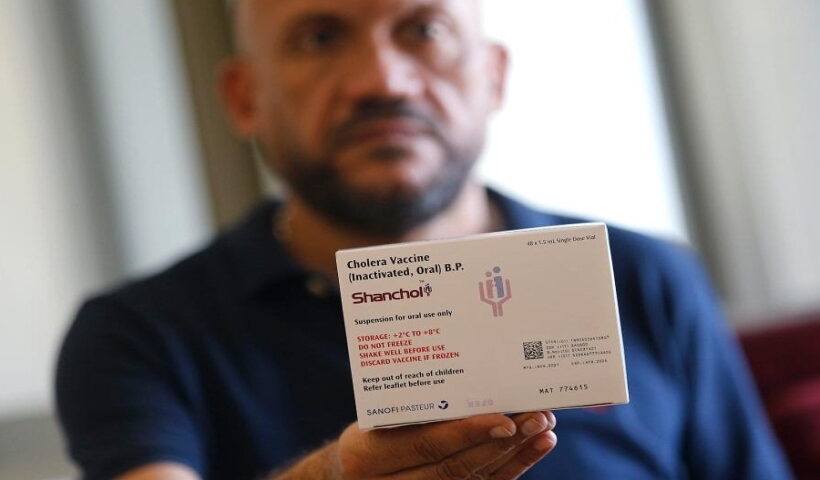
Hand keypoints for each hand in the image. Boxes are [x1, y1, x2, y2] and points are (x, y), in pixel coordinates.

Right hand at [333, 411, 556, 479]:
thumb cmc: (369, 429)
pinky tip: (534, 448)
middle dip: (500, 443)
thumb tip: (471, 375)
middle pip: (453, 468)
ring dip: (512, 455)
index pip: (425, 445)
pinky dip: (510, 469)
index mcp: (366, 454)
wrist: (350, 471)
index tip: (505, 417)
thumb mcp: (376, 414)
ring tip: (543, 429)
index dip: (466, 433)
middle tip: (536, 416)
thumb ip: (413, 406)